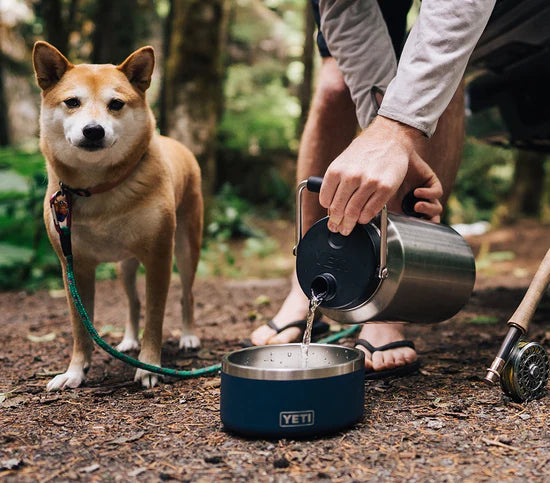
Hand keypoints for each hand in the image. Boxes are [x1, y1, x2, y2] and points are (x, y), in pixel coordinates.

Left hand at [319, 116, 441, 234]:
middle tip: (336, 229)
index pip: (325, 199)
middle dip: (336, 223)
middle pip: (338, 209)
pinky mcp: (385, 188)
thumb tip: (331, 206)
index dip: (327, 210)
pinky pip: (370, 211)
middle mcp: (351, 176)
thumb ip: (336, 182)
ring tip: (347, 228)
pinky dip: (364, 219)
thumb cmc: (365, 151)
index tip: (330, 216)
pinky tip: (362, 218)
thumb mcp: (342, 161)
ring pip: (353, 213)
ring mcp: (369, 183)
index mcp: (336, 170)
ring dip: (349, 224)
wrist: (389, 138)